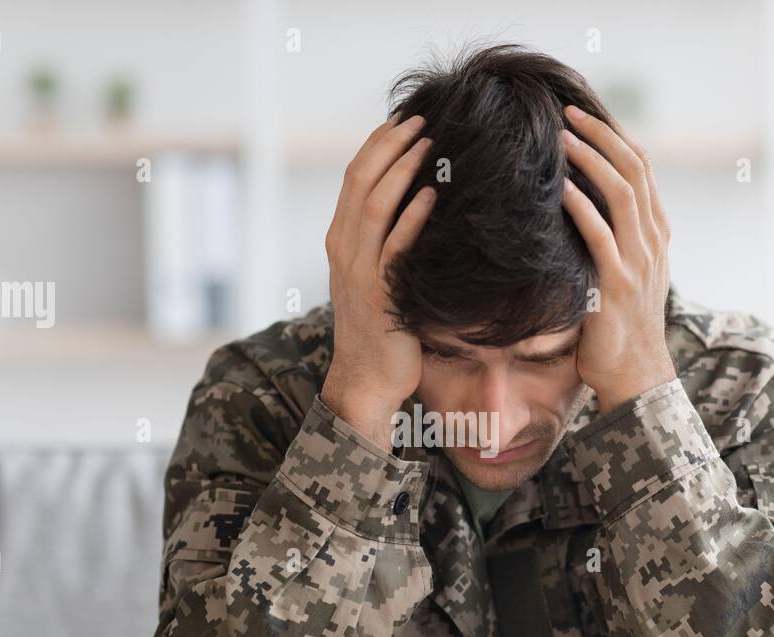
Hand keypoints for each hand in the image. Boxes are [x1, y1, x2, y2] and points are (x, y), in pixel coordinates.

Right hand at [321, 112, 435, 449]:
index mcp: (340, 241)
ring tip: (429, 143)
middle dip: (390, 145)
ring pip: (375, 206)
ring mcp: (360, 272)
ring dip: (402, 169)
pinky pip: (396, 247)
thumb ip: (383, 242)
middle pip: (361, 181)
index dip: (377, 145)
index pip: (354, 178)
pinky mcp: (382, 295)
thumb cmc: (380, 329)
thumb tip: (416, 204)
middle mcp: (344, 251)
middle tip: (420, 119)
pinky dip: (414, 217)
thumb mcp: (373, 277)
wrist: (366, 380)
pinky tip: (433, 194)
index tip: (403, 120)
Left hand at [560, 105, 676, 412]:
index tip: (587, 116)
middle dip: (602, 136)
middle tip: (569, 112)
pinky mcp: (618, 285)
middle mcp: (653, 242)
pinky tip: (561, 188)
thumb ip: (613, 244)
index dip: (616, 138)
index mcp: (656, 236)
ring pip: (622, 194)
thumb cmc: (619, 329)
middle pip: (635, 171)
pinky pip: (601, 236)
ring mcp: (639, 262)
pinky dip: (582, 208)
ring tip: (563, 137)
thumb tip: (580, 213)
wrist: (635, 376)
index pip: (642, 172)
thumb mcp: (624, 277)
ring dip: (591, 160)